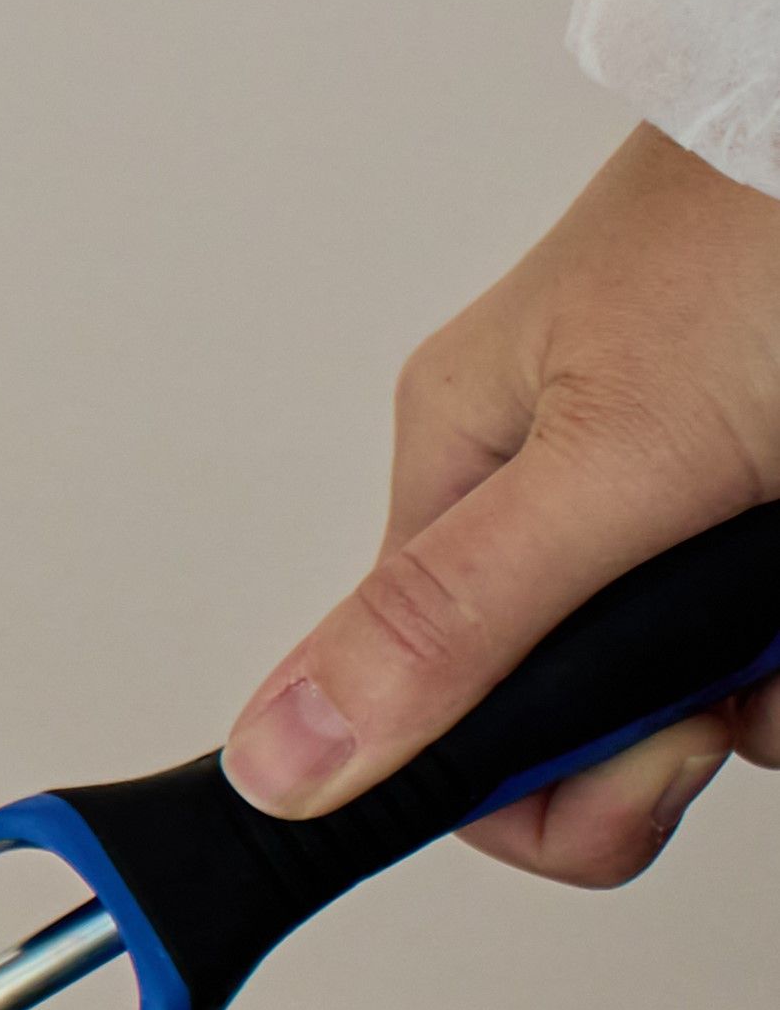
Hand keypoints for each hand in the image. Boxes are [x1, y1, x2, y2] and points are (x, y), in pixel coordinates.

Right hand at [223, 126, 779, 884]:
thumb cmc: (775, 228)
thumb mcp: (616, 456)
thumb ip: (453, 617)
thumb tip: (278, 756)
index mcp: (464, 462)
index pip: (423, 708)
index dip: (524, 780)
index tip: (629, 772)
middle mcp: (557, 485)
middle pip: (569, 715)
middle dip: (672, 732)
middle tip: (736, 676)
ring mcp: (676, 494)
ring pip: (692, 690)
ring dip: (762, 680)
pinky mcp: (760, 499)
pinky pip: (761, 645)